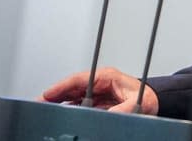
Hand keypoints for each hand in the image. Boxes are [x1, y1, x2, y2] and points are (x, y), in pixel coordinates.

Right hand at [40, 67, 159, 114]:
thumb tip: (110, 114)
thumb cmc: (146, 97)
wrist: (153, 100)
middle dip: (54, 95)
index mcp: (107, 77)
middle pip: (71, 87)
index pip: (79, 79)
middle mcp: (99, 82)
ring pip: (72, 95)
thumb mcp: (136, 103)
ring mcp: (96, 91)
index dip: (61, 87)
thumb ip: (122, 109)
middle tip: (38, 104)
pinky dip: (67, 108)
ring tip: (44, 110)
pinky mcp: (96, 100)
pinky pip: (77, 103)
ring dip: (58, 102)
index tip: (48, 94)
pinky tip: (59, 115)